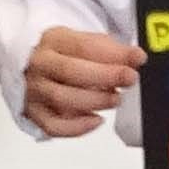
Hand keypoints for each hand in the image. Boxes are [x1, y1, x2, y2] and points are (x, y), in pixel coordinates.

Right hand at [23, 24, 145, 137]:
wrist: (32, 67)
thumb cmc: (62, 55)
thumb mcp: (84, 43)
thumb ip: (110, 50)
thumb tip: (136, 58)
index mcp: (53, 41)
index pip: (83, 46)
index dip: (112, 53)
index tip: (136, 58)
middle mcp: (39, 65)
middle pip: (70, 71)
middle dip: (105, 76)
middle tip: (129, 79)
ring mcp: (34, 90)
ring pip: (62, 99)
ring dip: (95, 101)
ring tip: (115, 99)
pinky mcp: (33, 113)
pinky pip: (54, 126)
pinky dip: (77, 127)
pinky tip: (96, 120)